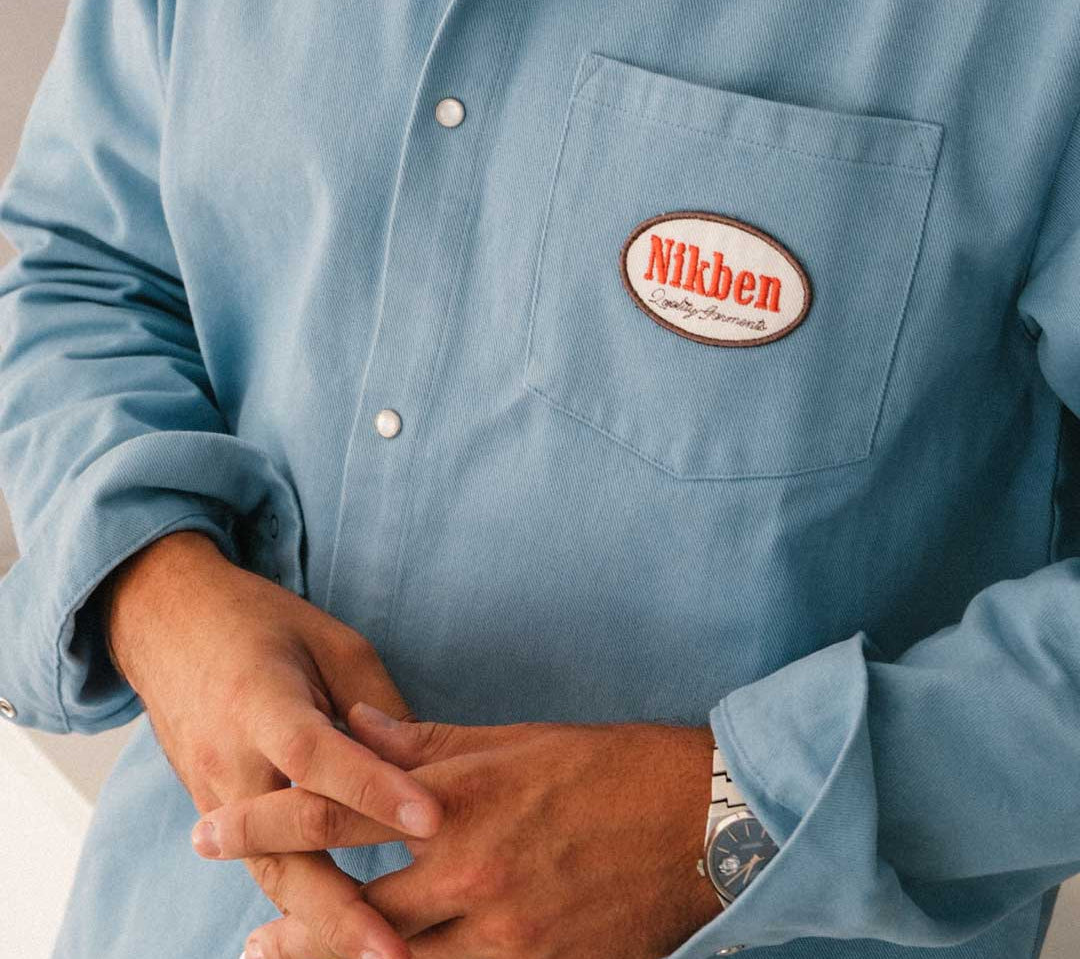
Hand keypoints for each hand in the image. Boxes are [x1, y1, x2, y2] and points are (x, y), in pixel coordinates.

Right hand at [103, 530, 443, 958]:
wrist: (168, 625)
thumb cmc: (263, 624)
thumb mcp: (331, 642)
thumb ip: (376, 707)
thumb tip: (425, 772)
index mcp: (262, 699)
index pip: (319, 755)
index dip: (374, 789)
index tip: (432, 820)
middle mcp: (230, 758)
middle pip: (282, 846)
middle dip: (341, 906)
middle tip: (395, 949)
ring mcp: (213, 792)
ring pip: (269, 874)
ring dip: (321, 924)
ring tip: (377, 958)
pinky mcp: (214, 811)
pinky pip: (261, 868)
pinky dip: (300, 906)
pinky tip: (336, 939)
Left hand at [194, 704, 724, 958]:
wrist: (697, 821)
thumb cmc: (604, 766)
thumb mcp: (512, 739)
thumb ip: (425, 741)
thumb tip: (356, 723)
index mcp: (459, 797)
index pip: (336, 810)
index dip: (264, 820)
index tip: (211, 828)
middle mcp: (471, 868)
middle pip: (351, 908)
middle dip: (290, 921)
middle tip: (249, 936)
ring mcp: (504, 932)